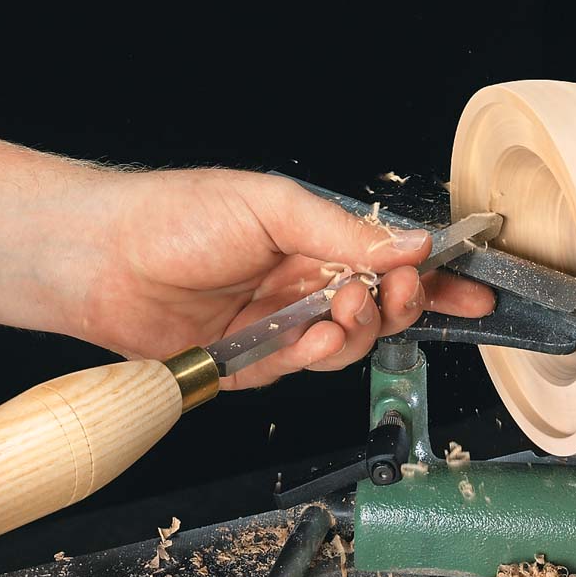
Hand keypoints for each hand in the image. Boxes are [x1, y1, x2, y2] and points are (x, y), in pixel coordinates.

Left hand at [76, 170, 494, 387]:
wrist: (101, 259)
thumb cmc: (175, 216)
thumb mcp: (271, 207)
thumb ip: (346, 231)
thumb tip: (413, 243)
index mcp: (311, 237)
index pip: (389, 261)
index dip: (434, 280)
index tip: (474, 291)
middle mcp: (299, 282)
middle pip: (378, 310)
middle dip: (398, 307)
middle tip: (393, 295)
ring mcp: (276, 324)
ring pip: (346, 346)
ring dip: (355, 333)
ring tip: (339, 314)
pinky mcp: (249, 362)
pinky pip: (299, 369)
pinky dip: (312, 357)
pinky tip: (310, 339)